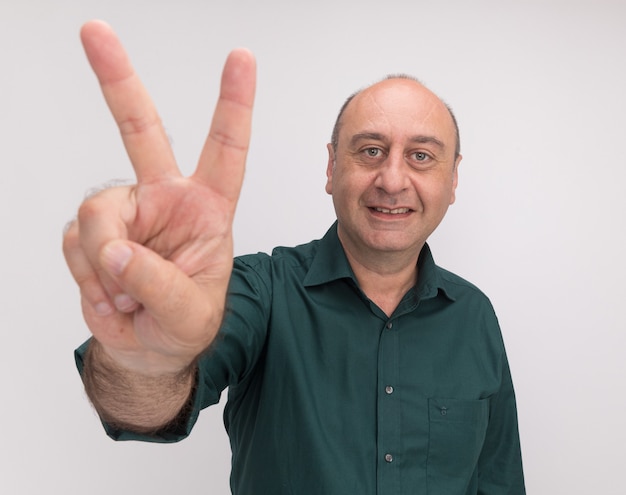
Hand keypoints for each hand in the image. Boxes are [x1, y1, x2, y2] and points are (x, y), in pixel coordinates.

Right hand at [63, 20, 255, 374]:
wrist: (152, 350)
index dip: (233, 103)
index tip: (241, 58)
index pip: (226, 148)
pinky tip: (111, 293)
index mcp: (207, 207)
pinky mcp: (91, 232)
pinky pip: (76, 244)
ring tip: (129, 296)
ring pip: (98, 213)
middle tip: (93, 32)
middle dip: (117, 80)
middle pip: (140, 129)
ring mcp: (126, 212)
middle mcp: (165, 197)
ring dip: (106, 265)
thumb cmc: (186, 325)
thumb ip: (158, 283)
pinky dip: (89, 278)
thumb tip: (115, 249)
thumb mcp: (190, 314)